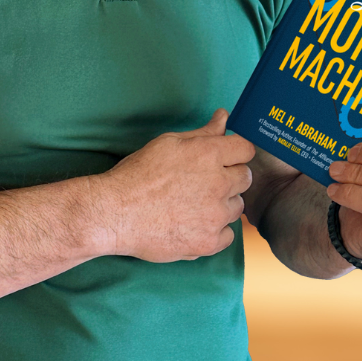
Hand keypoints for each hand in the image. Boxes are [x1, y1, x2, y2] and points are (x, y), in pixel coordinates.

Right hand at [99, 109, 255, 261]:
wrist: (115, 213)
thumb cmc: (137, 175)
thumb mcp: (168, 144)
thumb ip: (203, 132)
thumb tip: (224, 117)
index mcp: (209, 155)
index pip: (246, 149)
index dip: (235, 152)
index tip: (225, 159)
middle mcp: (218, 184)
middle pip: (245, 178)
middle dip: (229, 178)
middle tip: (202, 183)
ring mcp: (215, 216)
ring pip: (236, 207)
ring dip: (222, 205)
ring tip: (193, 205)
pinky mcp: (209, 242)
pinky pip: (228, 235)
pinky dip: (214, 231)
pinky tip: (193, 225)